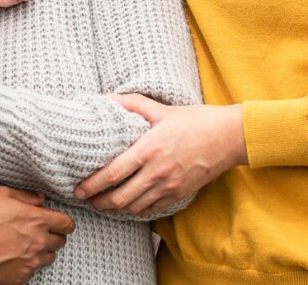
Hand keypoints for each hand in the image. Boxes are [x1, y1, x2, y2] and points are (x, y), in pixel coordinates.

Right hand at [0, 186, 74, 284]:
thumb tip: (40, 199)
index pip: (67, 224)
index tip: (56, 221)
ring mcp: (29, 264)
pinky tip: (9, 257)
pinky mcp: (18, 279)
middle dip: (52, 235)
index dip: (62, 221)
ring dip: (40, 251)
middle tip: (36, 231)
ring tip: (22, 245)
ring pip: (48, 258)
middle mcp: (38, 243)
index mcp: (38, 220)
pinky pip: (31, 272)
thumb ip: (25, 196)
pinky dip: (25, 265)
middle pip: (60, 242)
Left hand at [74, 95, 246, 216]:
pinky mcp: (179, 194)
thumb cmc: (196, 120)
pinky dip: (137, 210)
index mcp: (149, 149)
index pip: (113, 173)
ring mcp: (169, 186)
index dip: (92, 184)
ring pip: (135, 207)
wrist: (229, 137)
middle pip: (120, 197)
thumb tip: (107, 98)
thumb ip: (133, 104)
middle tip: (87, 200)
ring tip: (104, 204)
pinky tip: (129, 205)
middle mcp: (157, 172)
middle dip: (99, 202)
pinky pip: (152, 209)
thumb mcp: (162, 109)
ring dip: (116, 208)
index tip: (78, 189)